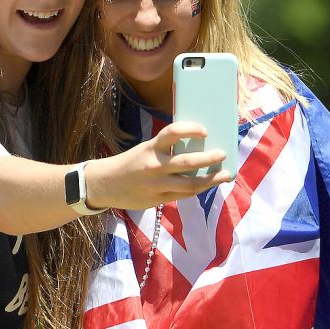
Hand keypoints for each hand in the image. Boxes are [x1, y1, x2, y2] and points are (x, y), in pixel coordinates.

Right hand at [84, 121, 231, 210]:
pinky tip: (207, 185)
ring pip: (191, 184)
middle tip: (223, 154)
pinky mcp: (158, 199)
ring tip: (224, 174)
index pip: (173, 132)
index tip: (205, 131)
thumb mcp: (145, 150)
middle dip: (210, 158)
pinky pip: (184, 195)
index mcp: (151, 147)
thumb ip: (166, 150)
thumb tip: (197, 148)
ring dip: (211, 179)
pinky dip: (198, 189)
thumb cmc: (130, 163)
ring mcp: (157, 184)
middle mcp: (155, 165)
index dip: (191, 129)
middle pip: (188, 162)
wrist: (104, 184)